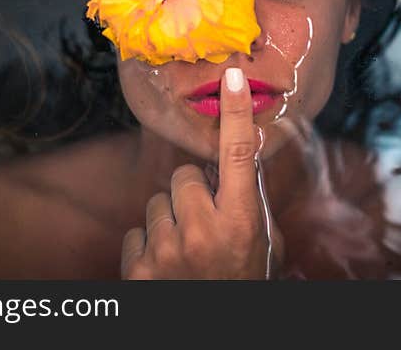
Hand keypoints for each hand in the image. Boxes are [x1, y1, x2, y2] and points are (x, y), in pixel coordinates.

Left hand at [120, 67, 283, 278]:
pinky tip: (167, 266)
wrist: (215, 333)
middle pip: (185, 176)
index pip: (239, 155)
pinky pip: (139, 230)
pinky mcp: (138, 268)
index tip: (233, 76)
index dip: (235, 111)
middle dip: (194, 191)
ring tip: (186, 249)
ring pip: (158, 201)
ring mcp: (167, 250)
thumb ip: (250, 203)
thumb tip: (238, 163)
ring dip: (171, 218)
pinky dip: (151, 244)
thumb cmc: (243, 283)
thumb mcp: (262, 246)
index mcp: (242, 222)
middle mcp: (203, 231)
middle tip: (206, 220)